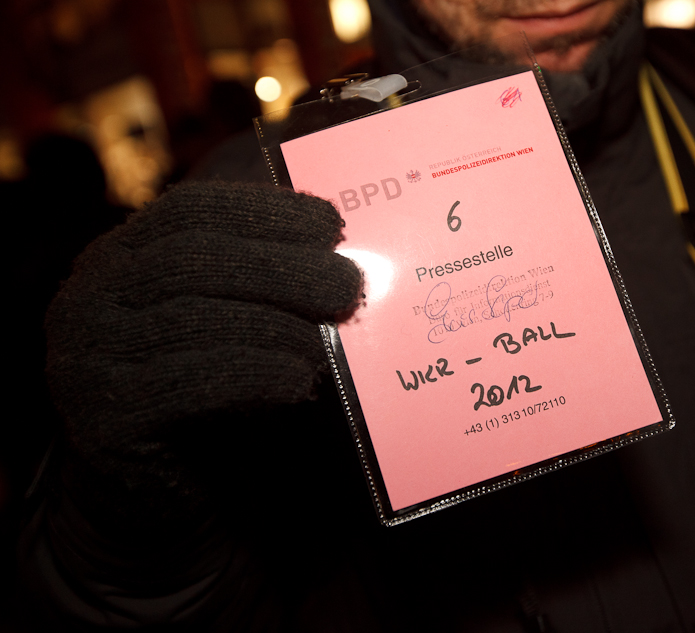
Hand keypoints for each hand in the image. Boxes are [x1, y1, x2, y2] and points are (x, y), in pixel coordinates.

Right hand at [45, 181, 361, 508]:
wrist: (157, 500)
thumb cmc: (206, 400)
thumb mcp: (227, 326)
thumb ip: (255, 284)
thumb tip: (337, 252)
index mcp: (119, 259)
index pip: (190, 211)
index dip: (263, 212)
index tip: (330, 224)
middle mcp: (88, 299)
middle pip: (193, 259)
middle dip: (282, 267)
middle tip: (347, 284)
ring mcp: (85, 358)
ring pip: (192, 318)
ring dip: (275, 322)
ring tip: (331, 335)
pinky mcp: (101, 419)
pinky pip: (188, 384)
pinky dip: (253, 375)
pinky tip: (298, 381)